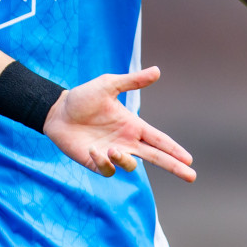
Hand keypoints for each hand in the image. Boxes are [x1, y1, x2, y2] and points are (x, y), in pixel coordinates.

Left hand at [43, 67, 195, 181]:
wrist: (56, 110)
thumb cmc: (82, 98)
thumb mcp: (107, 85)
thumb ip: (132, 81)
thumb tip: (157, 70)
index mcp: (133, 126)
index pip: (159, 139)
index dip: (174, 149)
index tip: (190, 159)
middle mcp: (126, 141)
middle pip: (156, 157)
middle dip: (174, 166)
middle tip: (190, 175)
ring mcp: (111, 153)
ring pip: (130, 165)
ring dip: (124, 160)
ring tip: (112, 149)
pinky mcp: (95, 162)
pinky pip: (107, 169)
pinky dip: (103, 162)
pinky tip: (93, 150)